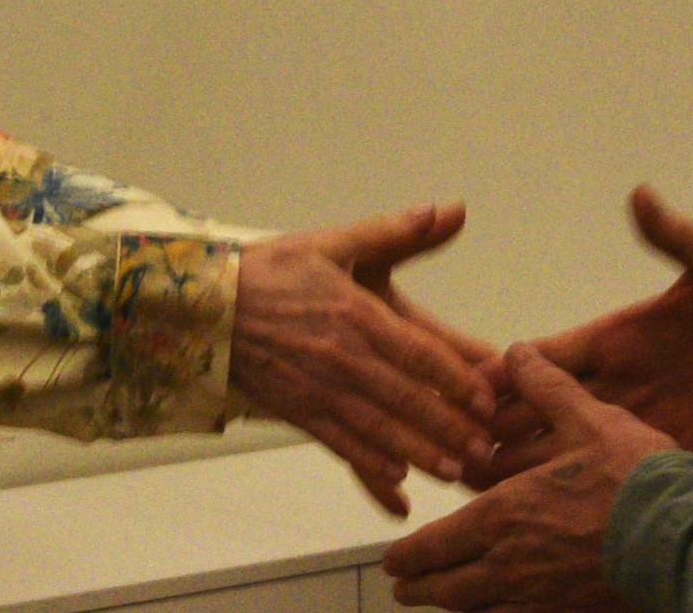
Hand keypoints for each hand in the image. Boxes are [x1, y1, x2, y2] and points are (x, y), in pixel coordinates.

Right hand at [232, 203, 495, 515]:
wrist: (205, 305)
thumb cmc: (273, 270)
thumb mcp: (333, 242)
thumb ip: (392, 232)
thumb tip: (445, 210)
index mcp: (355, 312)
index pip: (418, 352)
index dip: (456, 380)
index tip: (487, 400)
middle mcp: (341, 355)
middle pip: (405, 398)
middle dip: (448, 428)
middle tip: (483, 450)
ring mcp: (317, 387)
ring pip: (377, 428)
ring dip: (417, 453)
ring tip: (452, 472)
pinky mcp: (297, 409)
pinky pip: (338, 443)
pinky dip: (368, 464)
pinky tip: (396, 481)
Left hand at [383, 345, 673, 612]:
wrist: (685, 538)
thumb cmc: (636, 477)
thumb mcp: (588, 417)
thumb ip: (546, 387)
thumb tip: (517, 354)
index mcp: (504, 515)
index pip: (436, 545)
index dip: (410, 556)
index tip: (394, 560)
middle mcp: (510, 566)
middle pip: (448, 590)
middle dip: (420, 588)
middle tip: (405, 587)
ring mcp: (539, 600)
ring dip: (453, 609)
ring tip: (442, 603)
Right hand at [477, 186, 692, 484]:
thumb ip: (677, 236)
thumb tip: (640, 193)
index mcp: (620, 335)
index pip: (547, 355)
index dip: (503, 368)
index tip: (459, 379)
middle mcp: (621, 381)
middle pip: (543, 408)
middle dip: (497, 424)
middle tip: (450, 443)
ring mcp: (643, 421)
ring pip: (569, 449)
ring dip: (528, 465)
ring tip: (477, 483)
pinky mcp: (672, 453)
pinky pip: (615, 476)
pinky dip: (580, 491)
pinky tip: (549, 511)